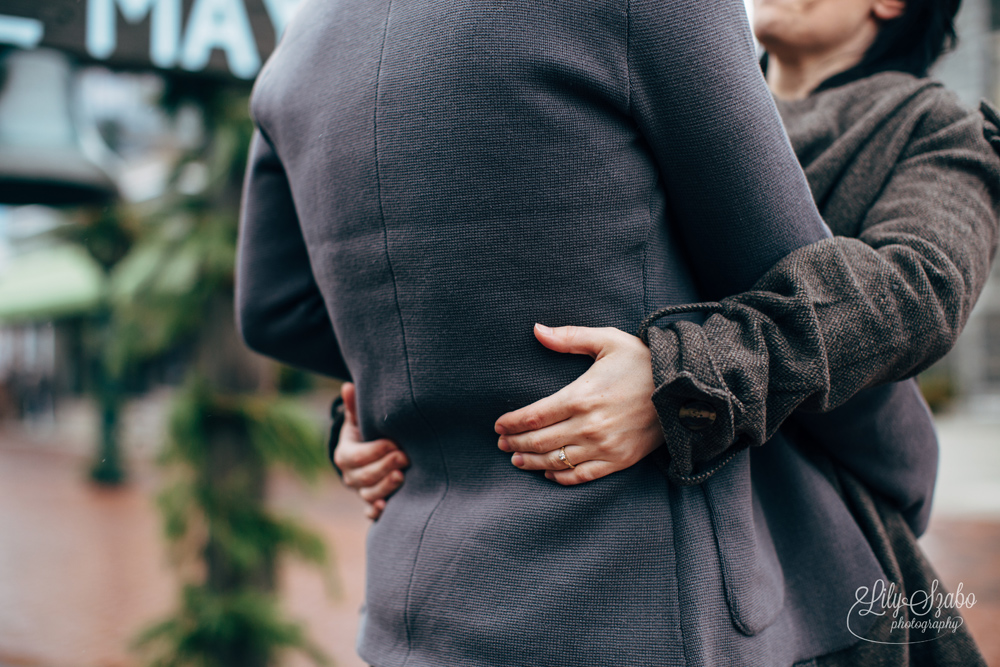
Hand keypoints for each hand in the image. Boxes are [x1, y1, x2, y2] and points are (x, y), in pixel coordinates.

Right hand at [333, 382, 408, 519]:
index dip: (375, 451)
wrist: (368, 456)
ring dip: (385, 488)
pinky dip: (376, 512)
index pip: (356, 456)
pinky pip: (370, 512)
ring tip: (401, 477)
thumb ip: (355, 407)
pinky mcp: (371, 503)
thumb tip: (348, 386)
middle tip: (405, 457)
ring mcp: (360, 491)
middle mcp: (350, 476)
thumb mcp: (359, 420)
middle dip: (384, 467)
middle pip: (364, 477)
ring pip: (369, 495)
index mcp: (344, 455)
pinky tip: (385, 508)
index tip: (394, 443)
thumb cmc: (366, 433)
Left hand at [494, 324, 663, 484]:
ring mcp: (604, 446)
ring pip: (556, 461)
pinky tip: (549, 473)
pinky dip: (561, 477)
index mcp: (581, 396)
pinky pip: (582, 475)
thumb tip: (536, 330)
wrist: (685, 389)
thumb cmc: (644, 362)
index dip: (512, 423)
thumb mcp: (608, 340)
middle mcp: (589, 425)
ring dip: (532, 462)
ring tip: (517, 460)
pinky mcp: (619, 460)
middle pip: (539, 441)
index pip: (533, 415)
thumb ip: (569, 337)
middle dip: (515, 444)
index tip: (498, 425)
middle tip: (502, 444)